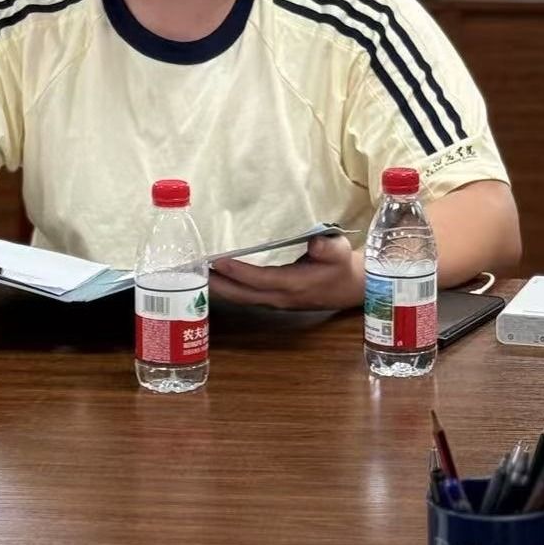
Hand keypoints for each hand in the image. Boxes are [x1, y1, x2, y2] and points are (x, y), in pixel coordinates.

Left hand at [209, 234, 361, 310]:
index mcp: (294, 284)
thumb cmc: (342, 265)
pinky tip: (215, 278)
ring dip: (220, 288)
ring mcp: (274, 301)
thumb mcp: (340, 252)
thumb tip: (316, 243)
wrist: (349, 287)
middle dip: (218, 284)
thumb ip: (328, 247)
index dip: (238, 272)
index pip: (259, 280)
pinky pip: (245, 297)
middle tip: (194, 269)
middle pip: (242, 295)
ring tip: (197, 273)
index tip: (216, 261)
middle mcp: (279, 297)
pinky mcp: (272, 300)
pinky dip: (229, 288)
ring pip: (241, 298)